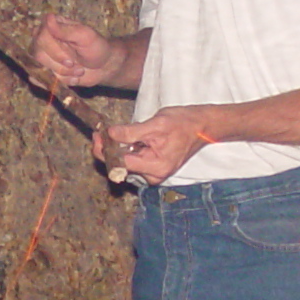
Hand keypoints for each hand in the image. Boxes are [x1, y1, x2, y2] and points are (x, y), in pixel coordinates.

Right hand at [32, 13, 123, 88]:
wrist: (103, 65)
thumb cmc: (95, 46)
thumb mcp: (85, 36)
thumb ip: (66, 30)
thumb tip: (49, 18)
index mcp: (52, 25)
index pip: (41, 38)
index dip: (55, 52)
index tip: (71, 61)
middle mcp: (44, 38)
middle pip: (39, 55)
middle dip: (61, 65)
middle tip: (77, 66)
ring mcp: (45, 54)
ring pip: (43, 68)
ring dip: (65, 73)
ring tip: (79, 70)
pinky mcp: (48, 68)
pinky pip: (46, 79)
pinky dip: (64, 80)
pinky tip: (75, 77)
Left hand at [97, 107, 214, 183]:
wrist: (202, 126)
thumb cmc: (184, 124)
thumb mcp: (155, 124)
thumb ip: (131, 132)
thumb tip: (110, 134)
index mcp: (155, 167)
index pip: (120, 163)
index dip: (105, 150)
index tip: (97, 136)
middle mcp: (153, 175)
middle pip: (121, 165)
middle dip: (110, 149)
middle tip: (102, 131)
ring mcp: (154, 173)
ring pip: (126, 162)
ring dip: (118, 148)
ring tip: (115, 132)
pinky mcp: (154, 168)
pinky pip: (135, 160)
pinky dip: (128, 149)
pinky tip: (127, 138)